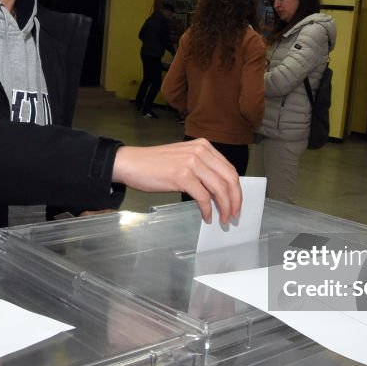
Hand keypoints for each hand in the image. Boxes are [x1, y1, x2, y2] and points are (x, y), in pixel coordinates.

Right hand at [112, 139, 241, 223]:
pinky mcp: (182, 176)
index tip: (236, 203)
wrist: (131, 163)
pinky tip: (207, 217)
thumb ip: (202, 168)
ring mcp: (192, 163)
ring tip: (223, 219)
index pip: (229, 169)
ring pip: (219, 189)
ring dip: (224, 207)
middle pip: (229, 179)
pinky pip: (203, 197)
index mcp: (203, 146)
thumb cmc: (154, 164)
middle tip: (234, 215)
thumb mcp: (184, 158)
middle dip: (235, 200)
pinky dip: (208, 210)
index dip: (236, 189)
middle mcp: (201, 152)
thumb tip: (218, 191)